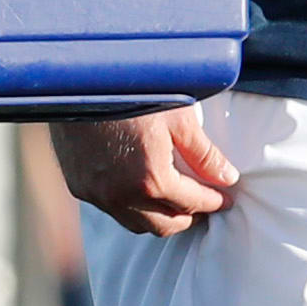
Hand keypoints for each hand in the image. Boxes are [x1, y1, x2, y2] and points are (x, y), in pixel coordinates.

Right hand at [52, 108, 234, 235]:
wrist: (79, 81)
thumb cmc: (132, 92)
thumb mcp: (178, 118)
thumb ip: (204, 154)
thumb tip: (227, 177)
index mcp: (151, 179)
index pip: (192, 203)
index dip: (213, 201)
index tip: (223, 199)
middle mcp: (122, 195)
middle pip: (165, 224)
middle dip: (188, 216)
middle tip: (202, 203)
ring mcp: (97, 194)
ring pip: (137, 224)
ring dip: (159, 217)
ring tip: (174, 201)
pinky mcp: (79, 186)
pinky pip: (112, 209)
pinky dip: (132, 207)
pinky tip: (141, 190)